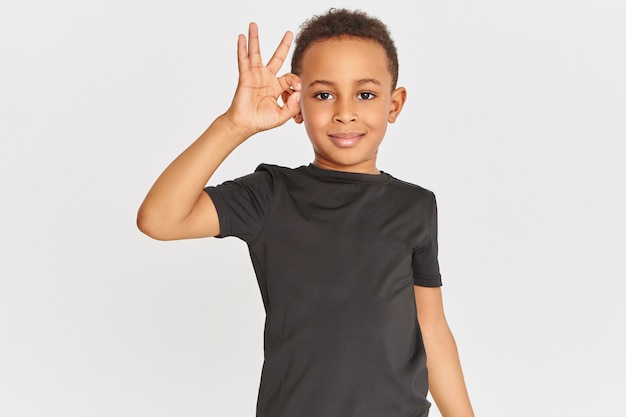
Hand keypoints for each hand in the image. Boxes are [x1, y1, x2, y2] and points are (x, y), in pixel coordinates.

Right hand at [224, 22, 301, 136]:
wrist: (246, 124)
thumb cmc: (261, 121)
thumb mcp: (283, 116)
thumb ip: (293, 107)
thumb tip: (298, 93)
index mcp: (277, 87)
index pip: (290, 77)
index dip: (296, 82)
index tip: (297, 90)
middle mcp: (267, 78)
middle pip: (277, 57)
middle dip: (283, 45)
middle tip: (289, 33)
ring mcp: (255, 75)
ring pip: (256, 53)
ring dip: (255, 39)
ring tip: (253, 25)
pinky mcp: (245, 77)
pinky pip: (243, 60)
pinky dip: (242, 49)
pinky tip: (241, 38)